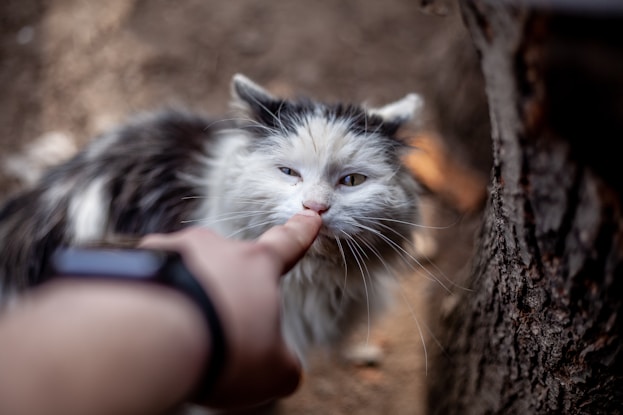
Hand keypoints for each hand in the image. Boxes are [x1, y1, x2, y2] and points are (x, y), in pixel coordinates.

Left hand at [140, 210, 321, 408]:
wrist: (150, 340)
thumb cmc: (221, 350)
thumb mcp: (271, 371)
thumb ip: (283, 364)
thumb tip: (283, 369)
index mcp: (256, 265)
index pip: (287, 244)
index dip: (300, 232)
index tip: (309, 217)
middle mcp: (215, 247)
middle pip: (226, 263)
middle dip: (224, 289)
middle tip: (215, 327)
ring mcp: (172, 248)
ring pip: (184, 269)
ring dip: (185, 294)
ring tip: (178, 332)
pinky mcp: (134, 261)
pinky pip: (147, 278)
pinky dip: (150, 297)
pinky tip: (146, 325)